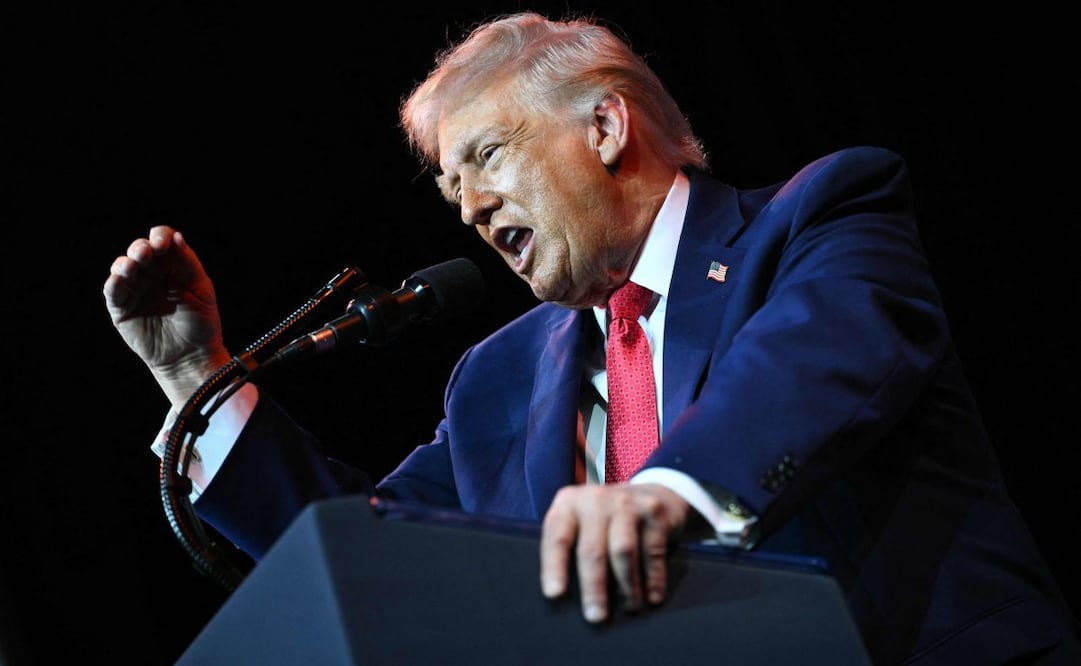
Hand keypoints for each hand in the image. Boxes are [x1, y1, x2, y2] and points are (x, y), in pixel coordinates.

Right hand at [103, 225, 231, 408]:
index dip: (159, 237)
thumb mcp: (200, 288)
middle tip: (146, 252)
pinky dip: (115, 282)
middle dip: (141, 248)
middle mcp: (150, 274)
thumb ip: (187, 262)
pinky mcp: (121, 308)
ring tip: (133, 265)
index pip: (161, 242)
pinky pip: (113, 291)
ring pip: (122, 267)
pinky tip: (121, 278)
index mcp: (172, 266)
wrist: (192, 355)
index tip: (163, 242)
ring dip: (125, 263)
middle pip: (139, 250)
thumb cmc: (200, 321)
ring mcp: (135, 290)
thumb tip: (175, 236)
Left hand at [540, 482, 690, 622]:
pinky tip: (653, 597)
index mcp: (568, 504)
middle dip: (593, 587)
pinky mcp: (654, 511)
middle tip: (595, 617)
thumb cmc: (607, 521)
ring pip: (623, 551)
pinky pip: (652, 551)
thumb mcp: (582, 523)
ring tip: (629, 609)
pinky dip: (653, 578)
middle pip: (591, 549)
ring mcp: (626, 503)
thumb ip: (571, 547)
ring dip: (626, 586)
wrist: (652, 494)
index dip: (554, 567)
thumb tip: (564, 596)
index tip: (555, 594)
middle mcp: (595, 499)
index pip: (557, 538)